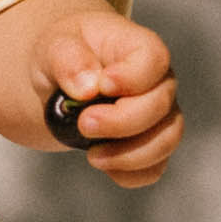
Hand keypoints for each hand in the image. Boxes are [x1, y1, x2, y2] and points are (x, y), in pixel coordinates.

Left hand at [32, 6, 181, 189]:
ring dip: (129, 155)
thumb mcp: (54, 47)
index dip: (132, 78)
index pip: (153, 59)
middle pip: (160, 105)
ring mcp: (158, 115)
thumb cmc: (63, 57)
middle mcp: (157, 81)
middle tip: (84, 124)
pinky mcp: (149, 144)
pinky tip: (105, 166)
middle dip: (122, 122)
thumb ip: (68, 60)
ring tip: (92, 155)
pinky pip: (155, 167)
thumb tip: (88, 87)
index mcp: (138, 47)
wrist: (59, 83)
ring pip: (166, 140)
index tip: (101, 86)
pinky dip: (131, 174)